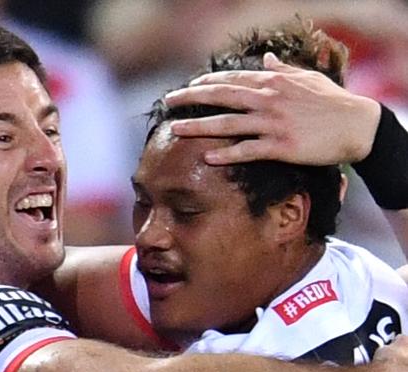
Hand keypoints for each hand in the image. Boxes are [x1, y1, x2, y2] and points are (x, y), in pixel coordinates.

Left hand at [164, 53, 380, 165]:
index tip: (189, 87)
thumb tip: (267, 58)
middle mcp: (268, 99)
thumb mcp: (307, 78)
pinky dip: (226, 154)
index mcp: (273, 82)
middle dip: (191, 98)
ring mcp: (273, 123)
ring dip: (199, 126)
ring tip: (175, 129)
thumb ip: (282, 69)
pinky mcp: (281, 146)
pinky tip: (207, 157)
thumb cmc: (332, 101)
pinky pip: (247, 150)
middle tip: (168, 101)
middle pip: (221, 96)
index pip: (232, 79)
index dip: (207, 83)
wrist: (358, 126)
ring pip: (228, 124)